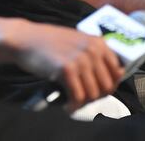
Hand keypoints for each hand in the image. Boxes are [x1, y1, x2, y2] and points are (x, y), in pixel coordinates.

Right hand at [9, 20, 123, 109]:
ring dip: (83, 103)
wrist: (27, 39)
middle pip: (107, 86)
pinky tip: (66, 105)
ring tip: (73, 102)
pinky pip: (77, 97)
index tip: (97, 91)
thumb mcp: (79, 42)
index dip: (109, 86)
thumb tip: (116, 75)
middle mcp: (93, 50)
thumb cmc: (51, 43)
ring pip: (93, 94)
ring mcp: (80, 59)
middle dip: (95, 97)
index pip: (117, 73)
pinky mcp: (66, 69)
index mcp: (99, 43)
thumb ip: (96, 54)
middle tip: (83, 98)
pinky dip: (73, 106)